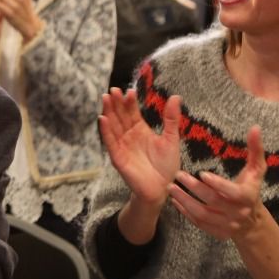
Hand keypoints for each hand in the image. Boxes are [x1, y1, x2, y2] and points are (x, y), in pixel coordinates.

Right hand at [100, 88, 181, 208]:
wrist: (163, 188)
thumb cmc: (167, 165)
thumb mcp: (171, 138)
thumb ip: (171, 118)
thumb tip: (175, 96)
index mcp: (140, 130)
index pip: (131, 112)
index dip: (129, 101)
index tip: (129, 90)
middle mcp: (128, 135)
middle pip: (120, 116)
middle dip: (116, 103)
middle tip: (114, 90)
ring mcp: (122, 145)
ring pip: (113, 125)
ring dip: (108, 112)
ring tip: (106, 98)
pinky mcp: (118, 157)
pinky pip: (110, 142)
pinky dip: (105, 131)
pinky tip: (103, 119)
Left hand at [168, 125, 266, 240]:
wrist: (252, 220)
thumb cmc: (250, 186)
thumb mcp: (256, 169)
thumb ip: (255, 149)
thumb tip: (255, 127)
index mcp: (249, 196)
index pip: (233, 192)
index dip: (217, 184)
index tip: (201, 173)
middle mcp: (239, 213)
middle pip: (213, 202)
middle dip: (194, 188)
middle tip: (178, 175)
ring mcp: (228, 225)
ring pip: (203, 215)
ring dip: (185, 201)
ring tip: (171, 187)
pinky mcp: (218, 232)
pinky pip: (199, 223)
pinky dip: (185, 213)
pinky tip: (175, 200)